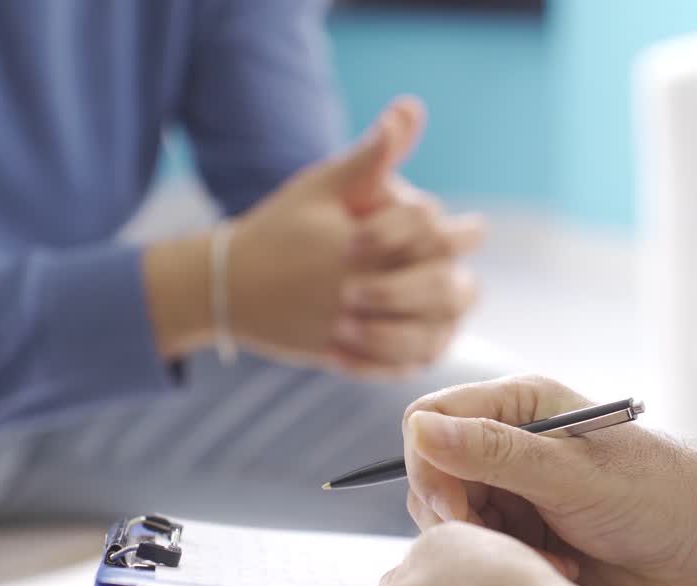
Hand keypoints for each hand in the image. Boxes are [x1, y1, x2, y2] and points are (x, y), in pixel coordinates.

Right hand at [144, 97, 482, 375]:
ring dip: (445, 324)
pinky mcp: (339, 355)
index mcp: (361, 242)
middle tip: (466, 279)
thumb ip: (372, 154)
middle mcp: (358, 287)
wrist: (225, 284)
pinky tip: (426, 342)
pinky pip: (394, 367)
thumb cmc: (280, 227)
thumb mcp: (323, 185)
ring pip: (424, 335)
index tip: (471, 230)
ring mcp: (349, 326)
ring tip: (451, 312)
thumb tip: (412, 108)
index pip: (432, 235)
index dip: (456, 231)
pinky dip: (416, 358)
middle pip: (438, 289)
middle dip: (454, 280)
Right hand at [402, 375, 696, 585]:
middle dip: (458, 515)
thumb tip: (420, 429)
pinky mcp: (523, 527)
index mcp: (519, 403)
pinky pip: (483, 545)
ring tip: (547, 557)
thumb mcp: (571, 476)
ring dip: (490, 544)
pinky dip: (512, 562)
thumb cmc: (655, 495)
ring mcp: (512, 485)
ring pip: (451, 515)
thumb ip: (494, 454)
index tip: (455, 510)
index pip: (429, 419)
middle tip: (502, 544)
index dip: (429, 464)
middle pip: (432, 472)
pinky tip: (560, 566)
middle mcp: (508, 439)